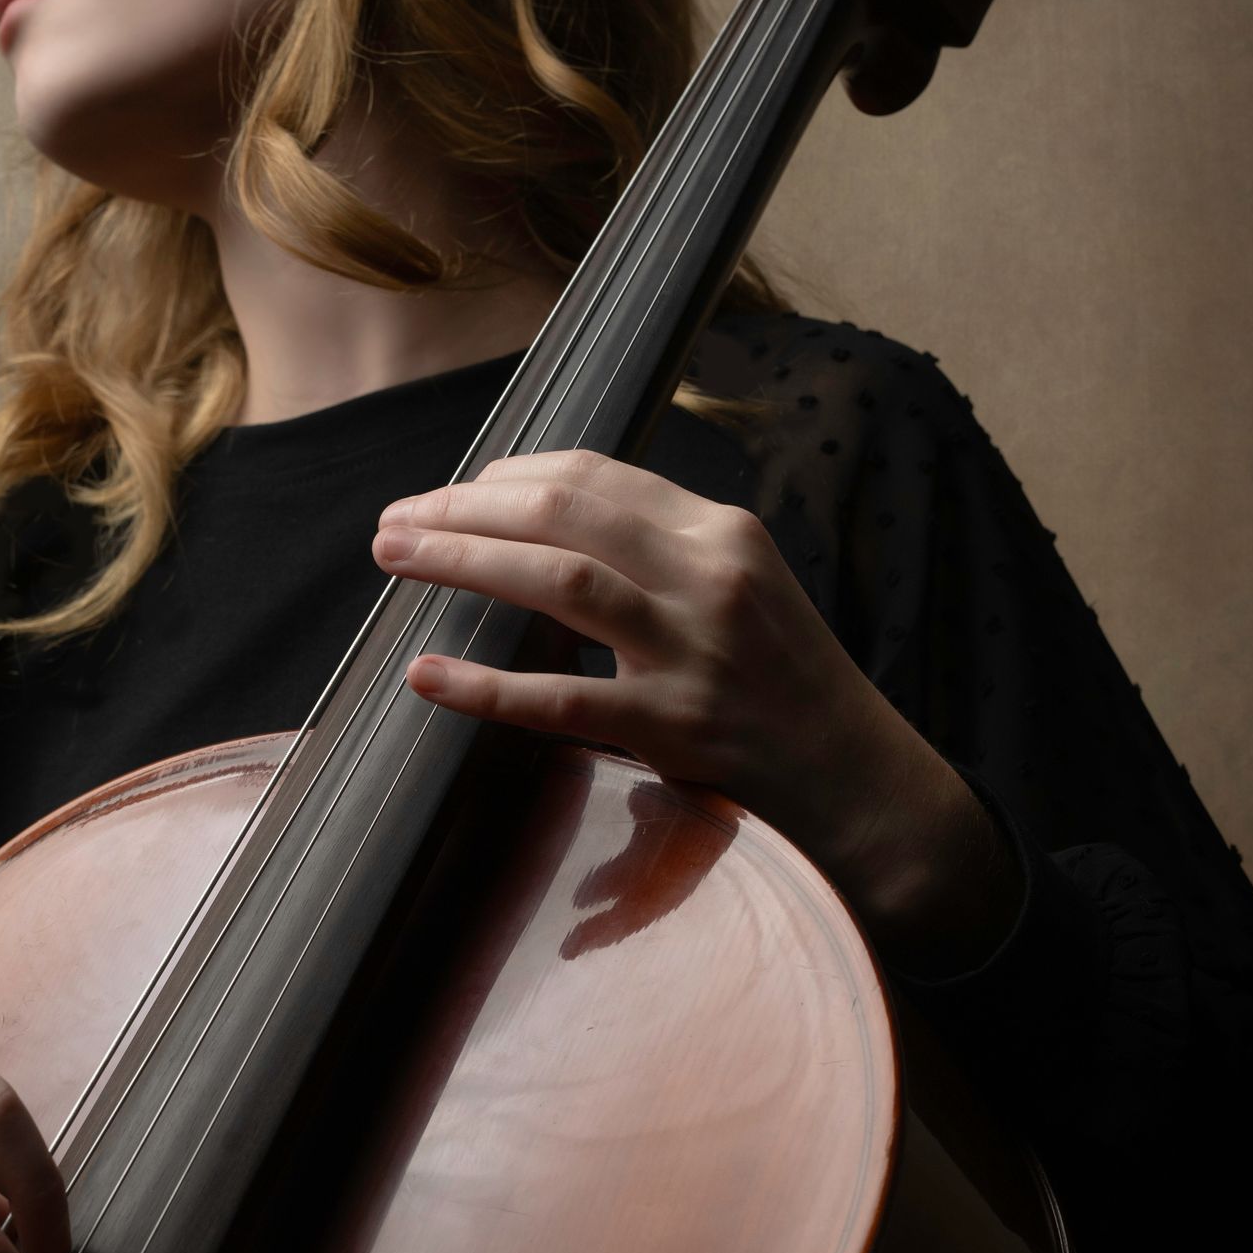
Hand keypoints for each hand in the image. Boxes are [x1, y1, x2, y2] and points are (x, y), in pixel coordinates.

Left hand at [373, 450, 1021, 972]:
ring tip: (393, 557)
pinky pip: (564, 700)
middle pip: (563, 513)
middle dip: (463, 508)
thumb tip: (554, 528)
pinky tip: (427, 674)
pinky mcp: (677, 726)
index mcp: (720, 533)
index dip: (506, 478)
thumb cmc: (785, 683)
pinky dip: (486, 685)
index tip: (451, 494)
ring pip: (559, 580)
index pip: (594, 477)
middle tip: (393, 521)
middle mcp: (708, 576)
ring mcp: (693, 650)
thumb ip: (662, 554)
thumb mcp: (740, 590)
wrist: (859, 775)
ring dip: (462, 561)